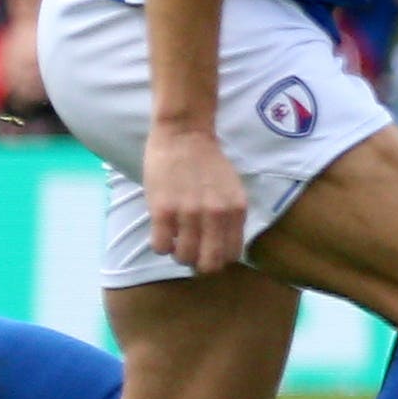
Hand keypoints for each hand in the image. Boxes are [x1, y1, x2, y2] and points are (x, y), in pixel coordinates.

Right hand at [143, 126, 251, 276]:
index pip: (233, 255)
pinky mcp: (163, 210)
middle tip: (190, 252)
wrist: (185, 134)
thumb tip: (223, 247)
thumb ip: (230, 217)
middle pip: (209, 264)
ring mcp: (189, 214)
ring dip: (178, 254)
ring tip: (175, 239)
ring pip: (183, 258)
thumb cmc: (208, 163)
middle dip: (199, 264)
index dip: (219, 258)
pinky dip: (160, 245)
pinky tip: (162, 232)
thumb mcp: (232, 190)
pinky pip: (160, 246)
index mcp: (236, 210)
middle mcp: (216, 215)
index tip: (209, 251)